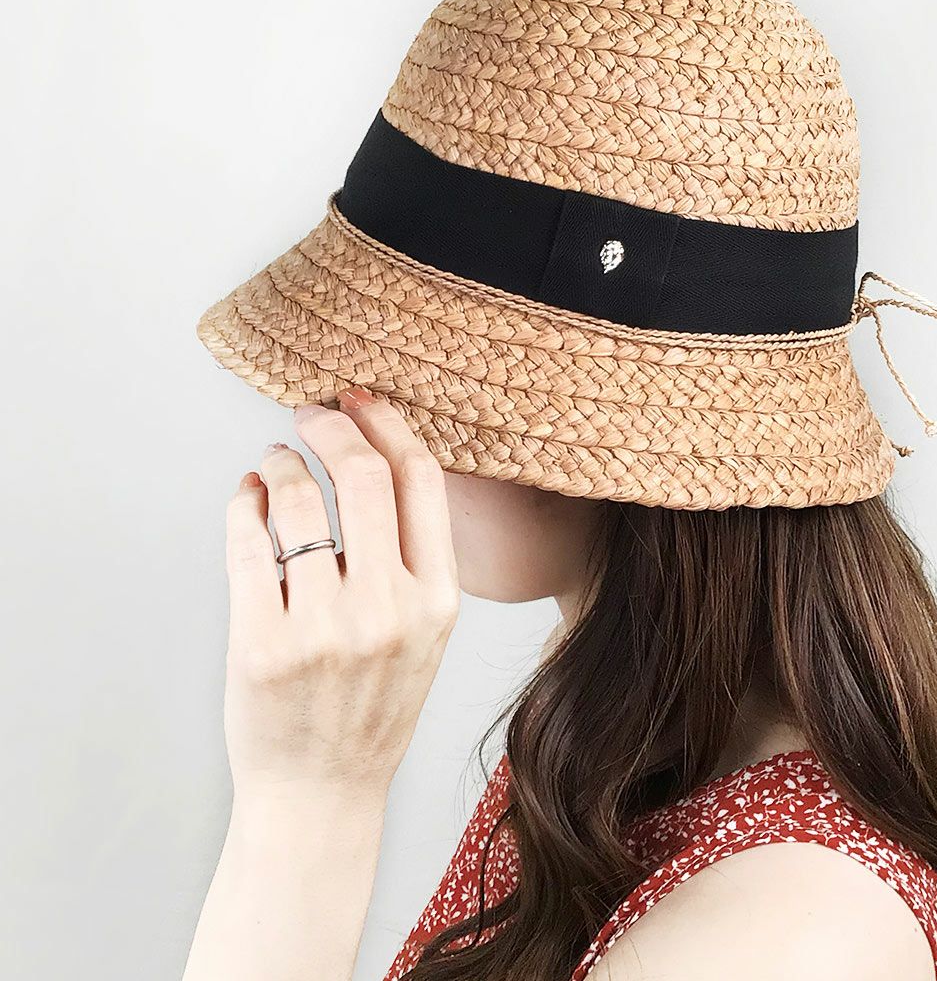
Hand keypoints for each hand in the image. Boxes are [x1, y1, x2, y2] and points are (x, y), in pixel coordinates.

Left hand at [222, 387, 459, 812]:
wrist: (322, 792)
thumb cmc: (371, 708)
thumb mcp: (424, 634)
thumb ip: (410, 557)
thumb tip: (367, 458)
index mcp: (438, 601)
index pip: (421, 481)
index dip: (388, 424)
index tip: (362, 400)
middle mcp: (388, 609)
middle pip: (362, 474)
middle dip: (330, 425)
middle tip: (309, 412)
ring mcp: (323, 628)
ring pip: (296, 499)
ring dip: (280, 464)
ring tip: (275, 464)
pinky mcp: (261, 643)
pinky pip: (246, 541)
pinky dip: (242, 502)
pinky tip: (246, 496)